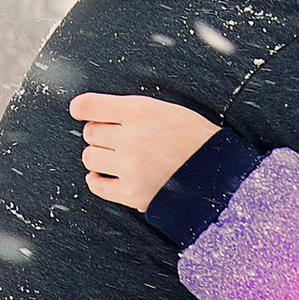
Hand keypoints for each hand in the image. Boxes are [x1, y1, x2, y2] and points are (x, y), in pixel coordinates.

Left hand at [71, 90, 220, 210]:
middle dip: (100, 134)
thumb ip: (131, 111)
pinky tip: (104, 175)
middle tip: (117, 138)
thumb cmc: (194, 138)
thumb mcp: (166, 110)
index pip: (89, 106)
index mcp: (139, 111)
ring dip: (98, 157)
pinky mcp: (132, 193)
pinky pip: (97, 185)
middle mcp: (131, 137)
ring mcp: (130, 167)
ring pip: (90, 157)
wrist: (219, 174)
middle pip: (90, 133)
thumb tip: (91, 115)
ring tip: (116, 157)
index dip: (80, 108)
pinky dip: (97, 180)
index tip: (78, 110)